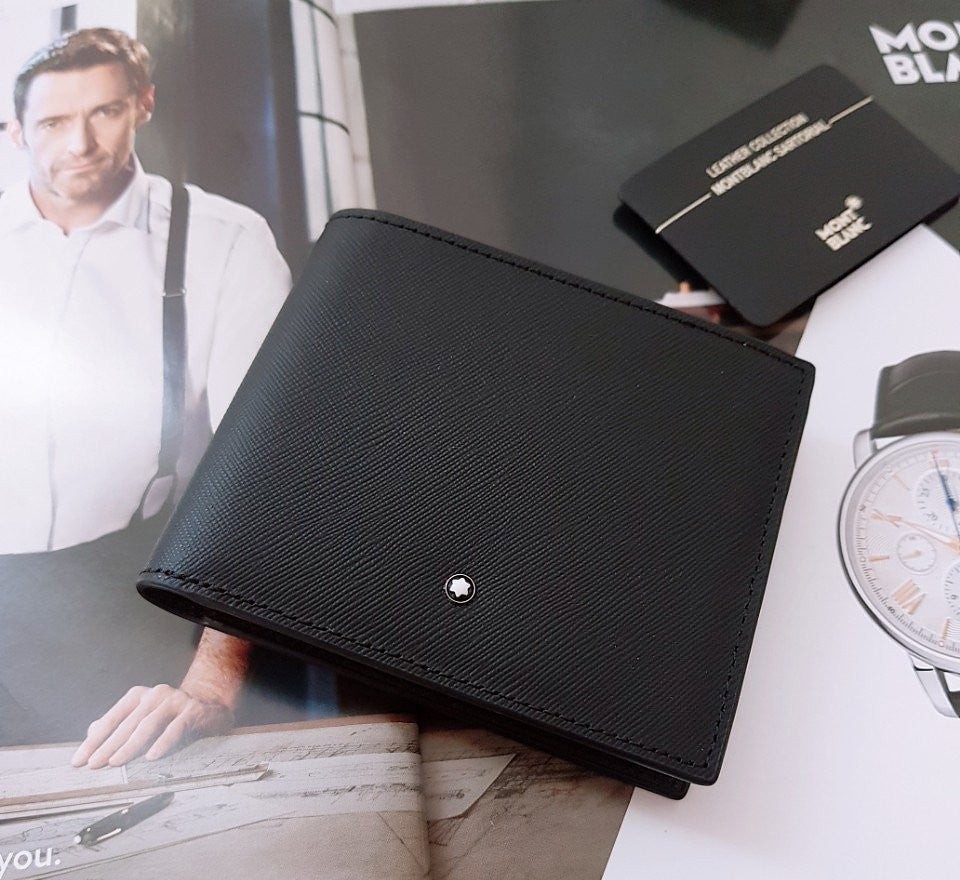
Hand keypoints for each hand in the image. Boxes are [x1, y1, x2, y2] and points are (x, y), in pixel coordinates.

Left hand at [70, 684, 233, 768]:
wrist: (211, 706)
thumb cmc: (171, 717)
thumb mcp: (143, 718)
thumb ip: (119, 725)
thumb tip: (92, 733)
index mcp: (139, 696)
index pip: (111, 719)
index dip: (94, 740)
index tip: (79, 761)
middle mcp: (155, 694)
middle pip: (127, 723)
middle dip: (108, 745)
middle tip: (94, 765)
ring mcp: (175, 700)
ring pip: (148, 724)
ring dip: (130, 745)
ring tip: (116, 761)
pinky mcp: (193, 710)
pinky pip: (176, 728)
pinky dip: (163, 742)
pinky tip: (152, 756)